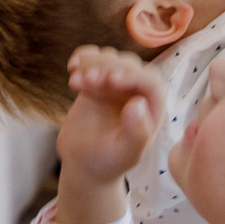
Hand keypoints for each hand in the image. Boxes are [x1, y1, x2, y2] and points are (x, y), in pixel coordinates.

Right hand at [58, 46, 163, 187]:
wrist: (83, 164)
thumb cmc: (109, 162)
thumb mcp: (126, 153)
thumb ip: (136, 132)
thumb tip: (137, 103)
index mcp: (152, 108)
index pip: (150, 81)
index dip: (133, 75)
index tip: (111, 80)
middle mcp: (137, 92)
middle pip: (128, 65)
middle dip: (108, 68)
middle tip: (88, 80)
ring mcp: (116, 85)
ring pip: (109, 59)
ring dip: (92, 63)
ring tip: (75, 81)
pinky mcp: (96, 82)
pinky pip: (92, 60)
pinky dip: (82, 58)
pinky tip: (72, 67)